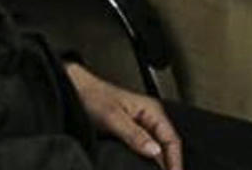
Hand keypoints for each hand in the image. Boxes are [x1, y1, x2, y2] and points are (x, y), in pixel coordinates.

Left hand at [64, 62, 182, 169]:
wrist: (76, 90)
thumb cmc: (93, 97)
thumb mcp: (113, 118)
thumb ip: (134, 135)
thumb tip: (155, 151)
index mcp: (152, 110)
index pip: (172, 140)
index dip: (175, 161)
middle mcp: (150, 118)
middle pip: (168, 147)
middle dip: (170, 166)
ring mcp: (141, 126)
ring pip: (158, 150)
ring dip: (160, 165)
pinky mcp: (131, 134)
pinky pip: (146, 150)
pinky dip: (149, 163)